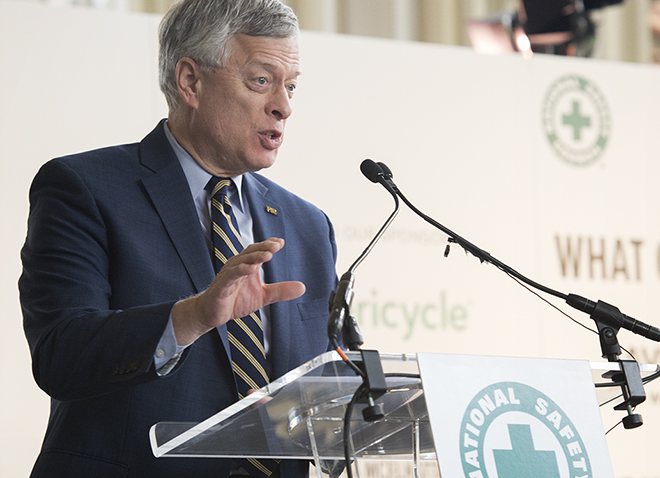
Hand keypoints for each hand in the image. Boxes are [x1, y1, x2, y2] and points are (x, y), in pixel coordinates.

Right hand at [171, 238, 304, 344]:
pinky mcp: (221, 286)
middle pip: (250, 252)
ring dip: (254, 257)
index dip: (268, 245)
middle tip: (276, 245)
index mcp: (247, 266)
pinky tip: (250, 269)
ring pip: (241, 262)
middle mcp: (237, 266)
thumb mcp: (263, 296)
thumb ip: (280, 291)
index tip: (280, 242)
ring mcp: (228, 275)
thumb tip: (303, 287)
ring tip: (267, 255)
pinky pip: (230, 276)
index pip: (258, 251)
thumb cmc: (235, 301)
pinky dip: (240, 271)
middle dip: (263, 248)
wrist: (212, 314)